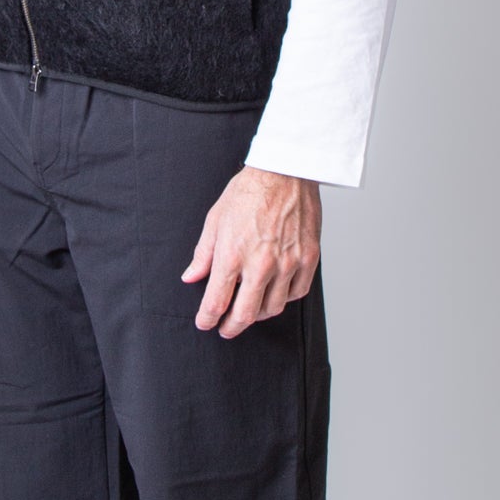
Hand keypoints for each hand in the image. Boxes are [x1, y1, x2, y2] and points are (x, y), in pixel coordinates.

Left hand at [183, 165, 320, 337]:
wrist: (285, 171)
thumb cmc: (250, 191)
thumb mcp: (216, 220)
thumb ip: (204, 254)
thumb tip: (191, 276)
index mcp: (233, 254)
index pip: (216, 301)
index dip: (208, 318)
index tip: (206, 323)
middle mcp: (261, 263)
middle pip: (245, 314)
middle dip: (231, 327)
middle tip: (226, 328)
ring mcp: (288, 262)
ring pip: (273, 308)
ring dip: (258, 314)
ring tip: (250, 309)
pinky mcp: (308, 258)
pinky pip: (297, 292)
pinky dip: (284, 298)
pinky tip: (276, 292)